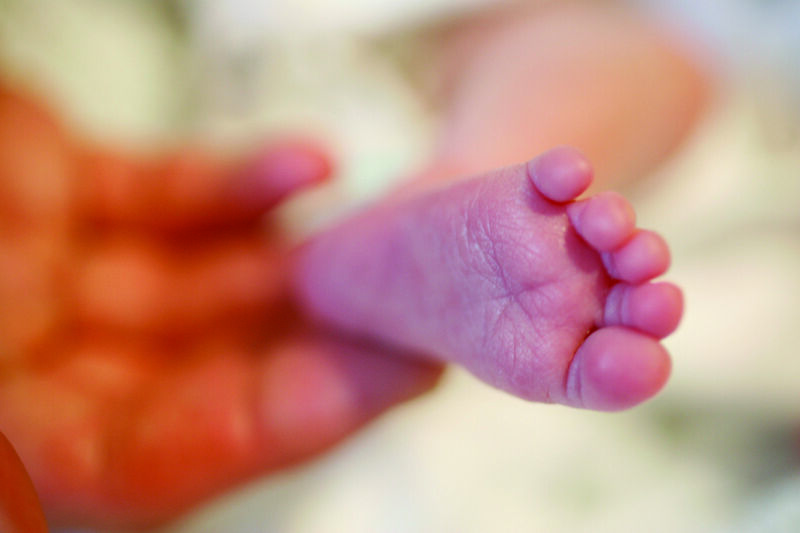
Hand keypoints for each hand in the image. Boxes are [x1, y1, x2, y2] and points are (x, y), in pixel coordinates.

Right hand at [0, 84, 440, 529]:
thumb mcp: (0, 409)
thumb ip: (53, 439)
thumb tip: (228, 423)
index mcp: (20, 444)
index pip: (172, 453)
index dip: (299, 415)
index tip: (406, 371)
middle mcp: (46, 370)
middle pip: (210, 366)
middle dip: (327, 333)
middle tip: (426, 300)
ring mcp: (56, 279)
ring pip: (206, 279)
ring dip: (298, 255)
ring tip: (382, 231)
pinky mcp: (60, 194)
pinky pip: (165, 195)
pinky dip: (241, 183)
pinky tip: (307, 164)